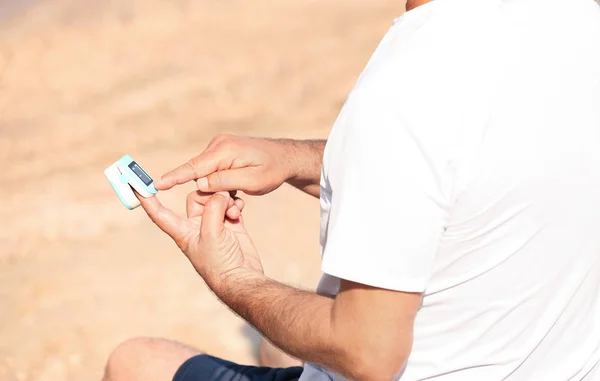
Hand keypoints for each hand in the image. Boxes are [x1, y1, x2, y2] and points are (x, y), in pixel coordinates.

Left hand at [138, 191, 263, 289]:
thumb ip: (212, 209)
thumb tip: (220, 193)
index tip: (135, 185)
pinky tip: (239, 211)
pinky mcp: (231, 223)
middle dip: (210, 195)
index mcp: (183, 231)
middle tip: (222, 199)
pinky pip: (230, 205)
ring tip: (233, 211)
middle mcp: (196, 226)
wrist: (242, 277)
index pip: (160, 214)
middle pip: (196, 197)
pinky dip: (235, 204)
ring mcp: (215, 224)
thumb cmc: (220, 263)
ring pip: (215, 199)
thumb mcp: (211, 233)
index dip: (147, 200)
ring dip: (225, 200)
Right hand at [154, 135, 295, 194]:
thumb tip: (199, 183)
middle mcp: (218, 145)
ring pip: (205, 174)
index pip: (193, 167)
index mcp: (224, 151)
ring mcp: (219, 147)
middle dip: (208, 191)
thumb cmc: (272, 170)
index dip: (174, 177)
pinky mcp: (221, 152)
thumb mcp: (252, 182)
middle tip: (234, 201)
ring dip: (216, 188)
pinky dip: (220, 183)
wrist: (285, 157)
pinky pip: (212, 171)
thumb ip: (225, 182)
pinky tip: (237, 187)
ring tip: (240, 195)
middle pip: (198, 173)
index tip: (156, 185)